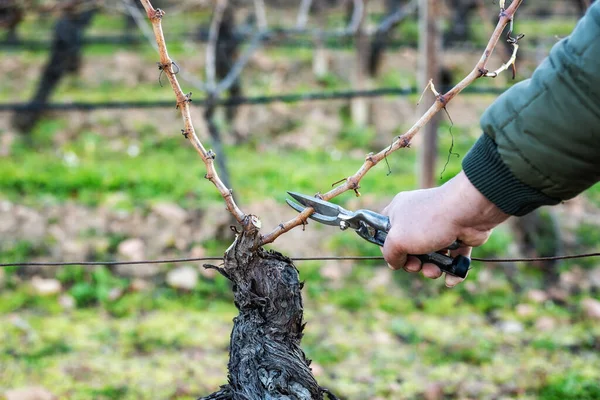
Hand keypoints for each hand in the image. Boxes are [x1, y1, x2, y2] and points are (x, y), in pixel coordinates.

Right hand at [381, 171, 508, 286]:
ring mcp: (439, 228)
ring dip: (432, 269)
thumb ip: (390, 254)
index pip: (386, 230)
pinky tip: (451, 279)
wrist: (468, 212)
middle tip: (417, 266)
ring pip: (431, 256)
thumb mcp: (398, 240)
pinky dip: (451, 271)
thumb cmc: (428, 222)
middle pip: (409, 248)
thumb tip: (395, 263)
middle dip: (413, 263)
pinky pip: (452, 258)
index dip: (388, 247)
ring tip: (435, 272)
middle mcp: (418, 218)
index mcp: (399, 212)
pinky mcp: (458, 237)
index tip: (395, 257)